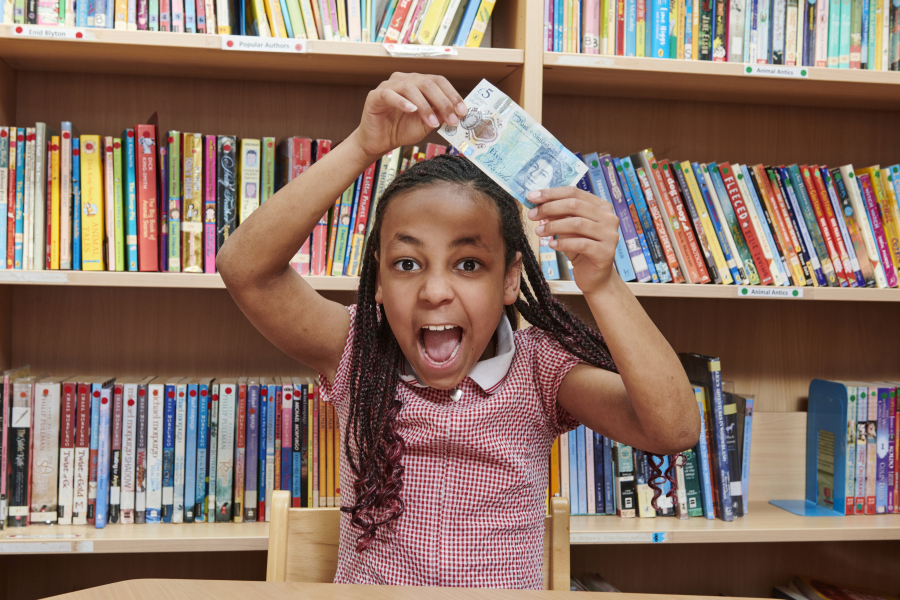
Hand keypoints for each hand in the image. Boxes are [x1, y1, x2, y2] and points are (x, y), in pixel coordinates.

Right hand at [351, 73, 467, 159]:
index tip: (463, 112)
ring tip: (432, 123)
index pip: (439, 82)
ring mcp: (389, 86)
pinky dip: (402, 102)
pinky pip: (390, 95)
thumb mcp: (426, 125)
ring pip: (411, 87)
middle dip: (443, 102)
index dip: (452, 95)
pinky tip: (412, 110)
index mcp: (419, 83)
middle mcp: (405, 80)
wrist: (380, 141)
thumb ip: (439, 116)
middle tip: (452, 119)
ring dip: (425, 106)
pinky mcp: (376, 96)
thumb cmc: (402, 130)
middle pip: (427, 83)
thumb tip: (456, 112)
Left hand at [527, 186, 620, 294]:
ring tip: (538, 231)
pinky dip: (563, 243)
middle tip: (532, 214)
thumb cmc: (580, 250)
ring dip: (553, 226)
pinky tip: (551, 245)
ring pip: (577, 224)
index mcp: (601, 206)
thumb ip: (557, 214)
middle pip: (575, 205)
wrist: (595, 277)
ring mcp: (610, 235)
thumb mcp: (567, 228)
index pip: (574, 192)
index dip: (551, 193)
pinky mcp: (606, 252)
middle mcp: (609, 218)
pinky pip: (581, 244)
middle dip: (549, 208)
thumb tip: (537, 201)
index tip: (531, 197)